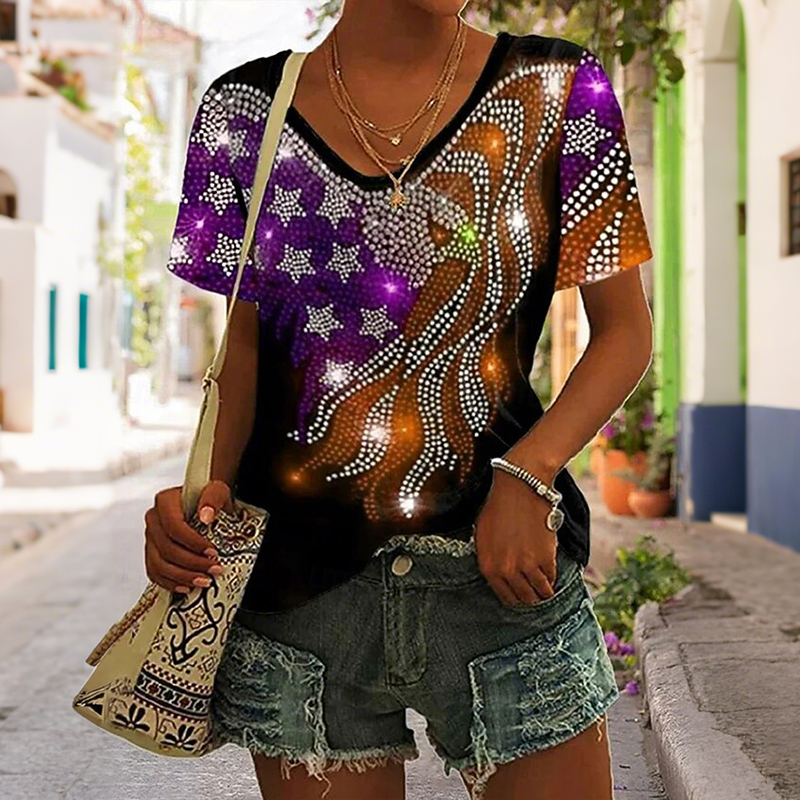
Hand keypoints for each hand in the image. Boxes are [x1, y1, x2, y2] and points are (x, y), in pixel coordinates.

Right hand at [143, 480, 234, 593]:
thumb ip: (212, 498)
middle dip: (192, 563)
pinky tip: (187, 586)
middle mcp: (154, 519)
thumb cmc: (210, 498)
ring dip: (183, 576)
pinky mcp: (152, 553)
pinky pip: (155, 573)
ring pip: (159, 564)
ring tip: (205, 580)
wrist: (205, 505)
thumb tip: (205, 516)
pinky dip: (171, 582)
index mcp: (165, 501)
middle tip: (214, 569)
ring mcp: (151, 538)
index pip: (174, 526)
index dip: (193, 542)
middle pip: (166, 548)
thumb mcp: (217, 491)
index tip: (212, 552)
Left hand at [474, 467, 558, 607]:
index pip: (505, 597)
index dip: (515, 598)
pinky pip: (551, 578)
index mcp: (488, 567)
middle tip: (536, 593)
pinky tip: (551, 573)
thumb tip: (498, 573)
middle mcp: (506, 571)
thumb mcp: (482, 535)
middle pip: (524, 598)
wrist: (519, 488)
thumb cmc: (498, 507)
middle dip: (531, 597)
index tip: (522, 595)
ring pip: (540, 593)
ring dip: (544, 592)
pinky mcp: (545, 559)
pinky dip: (552, 578)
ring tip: (547, 588)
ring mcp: (526, 566)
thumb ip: (489, 558)